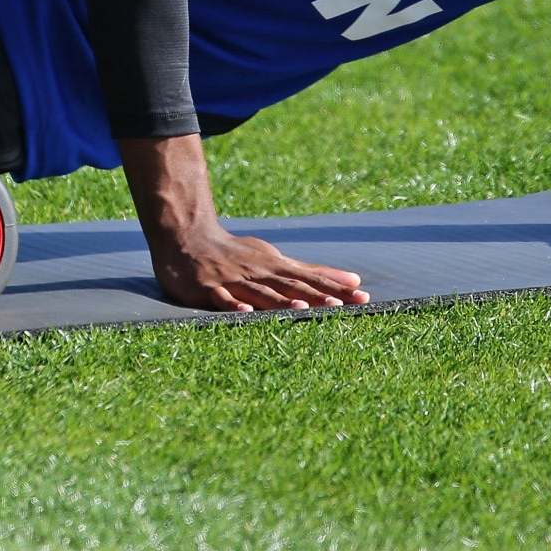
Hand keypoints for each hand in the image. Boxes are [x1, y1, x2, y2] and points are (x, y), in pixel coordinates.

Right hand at [118, 130, 367, 311]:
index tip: (362, 297)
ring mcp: (233, 280)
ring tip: (301, 309)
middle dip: (316, 296)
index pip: (311, 280)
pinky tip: (245, 312)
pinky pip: (222, 298)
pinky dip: (234, 305)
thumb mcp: (277, 258)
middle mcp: (258, 273)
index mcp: (276, 267)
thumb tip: (354, 281)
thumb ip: (313, 273)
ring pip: (260, 293)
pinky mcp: (208, 288)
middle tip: (340, 306)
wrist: (188, 238)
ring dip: (279, 301)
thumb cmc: (237, 254)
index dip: (335, 289)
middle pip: (291, 286)